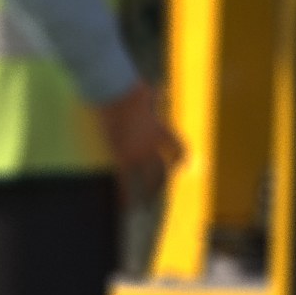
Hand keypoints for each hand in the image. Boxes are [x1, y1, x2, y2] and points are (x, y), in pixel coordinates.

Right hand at [94, 83, 183, 200]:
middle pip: (164, 169)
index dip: (180, 159)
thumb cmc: (126, 88)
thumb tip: (155, 89)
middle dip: (161, 183)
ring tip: (142, 203)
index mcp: (162, 129)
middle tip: (156, 192)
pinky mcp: (119, 155)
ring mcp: (138, 151)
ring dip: (147, 192)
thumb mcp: (147, 94)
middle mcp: (154, 144)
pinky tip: (121, 206)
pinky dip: (123, 196)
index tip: (180, 166)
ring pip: (148, 179)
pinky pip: (123, 181)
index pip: (178, 149)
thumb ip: (152, 98)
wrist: (115, 89)